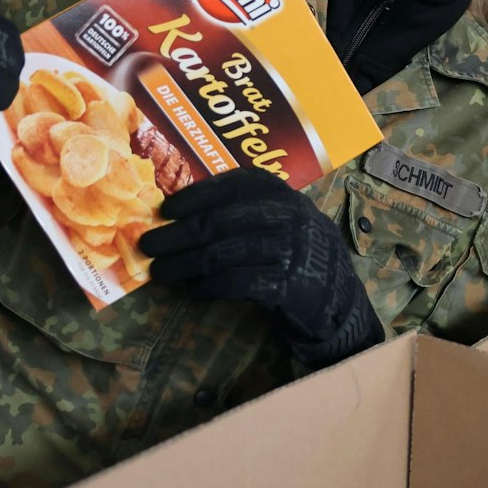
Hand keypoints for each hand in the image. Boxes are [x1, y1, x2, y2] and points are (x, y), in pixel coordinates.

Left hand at [140, 170, 379, 367]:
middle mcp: (290, 217)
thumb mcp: (281, 225)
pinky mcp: (290, 286)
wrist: (337, 303)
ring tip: (160, 272)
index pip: (236, 184)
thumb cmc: (297, 259)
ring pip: (225, 253)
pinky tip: (194, 292)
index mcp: (285, 196)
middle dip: (179, 233)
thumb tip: (182, 218)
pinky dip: (211, 287)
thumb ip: (245, 215)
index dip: (198, 194)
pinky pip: (240, 283)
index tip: (167, 208)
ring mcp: (292, 251)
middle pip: (222, 221)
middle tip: (149, 244)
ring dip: (185, 263)